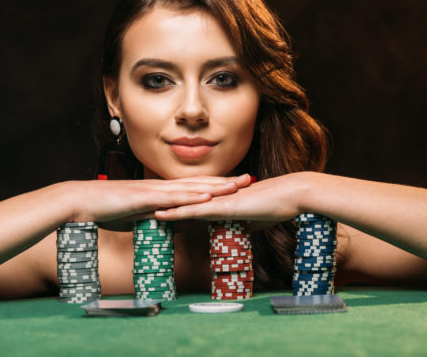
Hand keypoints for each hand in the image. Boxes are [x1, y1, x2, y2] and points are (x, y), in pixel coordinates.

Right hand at [67, 174, 251, 230]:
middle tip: (249, 179)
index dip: (217, 185)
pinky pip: (173, 197)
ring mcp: (155, 190)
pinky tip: (208, 196)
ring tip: (238, 185)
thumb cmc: (106, 210)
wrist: (81, 202)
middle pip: (200, 183)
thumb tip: (175, 225)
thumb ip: (158, 218)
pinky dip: (192, 196)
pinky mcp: (145, 197)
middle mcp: (162, 187)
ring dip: (216, 185)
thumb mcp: (138, 217)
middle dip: (226, 181)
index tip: (237, 185)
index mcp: (162, 191)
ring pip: (192, 187)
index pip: (195, 187)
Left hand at [153, 172, 309, 229]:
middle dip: (158, 206)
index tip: (153, 212)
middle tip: (135, 209)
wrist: (291, 195)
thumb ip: (243, 224)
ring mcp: (217, 200)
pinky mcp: (222, 206)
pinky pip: (194, 210)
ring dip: (160, 209)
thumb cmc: (278, 206)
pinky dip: (176, 212)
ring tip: (138, 211)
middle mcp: (215, 198)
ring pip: (182, 204)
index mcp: (221, 201)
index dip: (171, 208)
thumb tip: (239, 231)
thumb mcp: (255, 219)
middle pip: (181, 202)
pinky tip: (160, 215)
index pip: (191, 205)